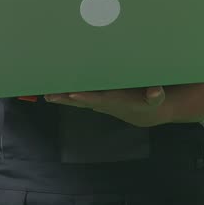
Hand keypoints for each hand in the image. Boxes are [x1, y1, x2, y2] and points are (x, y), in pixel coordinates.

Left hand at [44, 86, 166, 127]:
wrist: (144, 113)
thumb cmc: (150, 102)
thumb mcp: (157, 99)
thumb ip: (156, 95)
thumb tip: (156, 91)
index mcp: (115, 100)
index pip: (98, 99)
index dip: (87, 97)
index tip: (73, 94)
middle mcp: (103, 103)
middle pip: (82, 101)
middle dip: (66, 98)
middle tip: (50, 95)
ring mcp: (98, 102)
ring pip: (77, 100)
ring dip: (62, 98)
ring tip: (46, 95)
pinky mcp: (96, 100)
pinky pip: (78, 97)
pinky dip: (66, 96)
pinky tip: (53, 92)